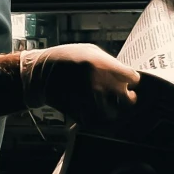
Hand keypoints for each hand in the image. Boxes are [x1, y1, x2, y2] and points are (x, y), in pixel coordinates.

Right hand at [18, 42, 142, 129]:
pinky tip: (94, 110)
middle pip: (128, 100)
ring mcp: (89, 101)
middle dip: (128, 98)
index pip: (133, 78)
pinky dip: (97, 119)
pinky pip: (96, 122)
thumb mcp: (88, 51)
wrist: (40, 73)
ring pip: (113, 114)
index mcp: (103, 65)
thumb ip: (108, 62)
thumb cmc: (65, 58)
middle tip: (125, 96)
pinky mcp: (79, 112)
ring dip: (113, 110)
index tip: (128, 81)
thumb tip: (123, 73)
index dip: (131, 80)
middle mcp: (99, 84)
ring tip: (109, 105)